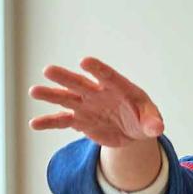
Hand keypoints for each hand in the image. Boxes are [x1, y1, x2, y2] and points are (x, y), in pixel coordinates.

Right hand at [27, 57, 163, 146]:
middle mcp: (98, 93)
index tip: (84, 61)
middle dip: (65, 77)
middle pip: (79, 83)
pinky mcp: (79, 120)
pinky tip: (34, 124)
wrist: (131, 132)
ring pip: (66, 97)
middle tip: (48, 70)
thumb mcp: (151, 121)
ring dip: (50, 94)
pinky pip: (62, 120)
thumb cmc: (143, 118)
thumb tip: (158, 129)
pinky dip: (49, 122)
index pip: (107, 76)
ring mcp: (86, 106)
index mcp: (118, 87)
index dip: (97, 69)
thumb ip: (152, 122)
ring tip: (34, 91)